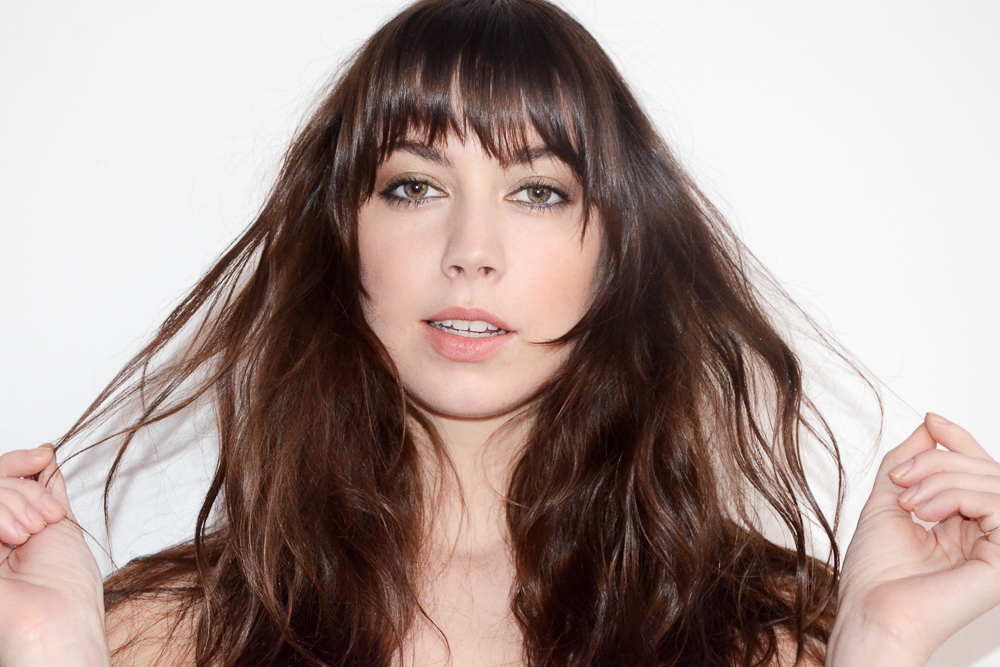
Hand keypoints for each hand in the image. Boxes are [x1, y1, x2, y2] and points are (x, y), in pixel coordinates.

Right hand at [0, 446, 109, 666]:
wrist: (54, 624)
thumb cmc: (65, 590)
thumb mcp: (60, 525)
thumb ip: (44, 491)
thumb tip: (44, 454)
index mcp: (8, 525)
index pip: (2, 475)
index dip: (20, 460)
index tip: (42, 455)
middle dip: (24, 488)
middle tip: (44, 519)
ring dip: (14, 501)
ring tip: (30, 533)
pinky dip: (0, 511)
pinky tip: (14, 537)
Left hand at [828, 414, 999, 665]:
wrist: (872, 610)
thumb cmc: (876, 573)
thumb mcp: (888, 500)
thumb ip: (908, 462)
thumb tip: (930, 424)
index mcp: (965, 525)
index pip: (978, 471)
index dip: (959, 440)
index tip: (931, 420)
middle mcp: (988, 536)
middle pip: (985, 470)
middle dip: (938, 460)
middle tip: (900, 478)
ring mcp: (999, 547)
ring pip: (992, 481)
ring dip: (942, 478)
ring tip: (908, 501)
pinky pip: (998, 504)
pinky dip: (957, 495)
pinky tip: (925, 512)